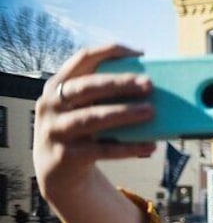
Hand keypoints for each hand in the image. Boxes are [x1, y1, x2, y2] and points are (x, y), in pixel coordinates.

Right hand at [34, 44, 155, 202]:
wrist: (56, 171)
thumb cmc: (81, 130)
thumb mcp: (83, 108)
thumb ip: (105, 95)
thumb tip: (149, 88)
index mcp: (59, 85)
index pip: (83, 59)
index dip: (110, 52)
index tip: (140, 54)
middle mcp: (52, 104)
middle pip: (87, 87)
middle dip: (119, 83)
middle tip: (149, 84)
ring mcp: (56, 130)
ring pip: (92, 118)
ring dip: (124, 113)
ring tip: (151, 111)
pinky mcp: (66, 156)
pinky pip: (102, 150)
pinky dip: (128, 148)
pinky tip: (150, 146)